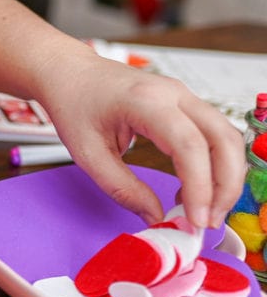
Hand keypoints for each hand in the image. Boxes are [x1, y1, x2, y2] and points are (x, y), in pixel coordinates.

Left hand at [39, 54, 242, 227]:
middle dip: (225, 186)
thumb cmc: (74, 104)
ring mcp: (184, 96)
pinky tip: (193, 190)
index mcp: (145, 101)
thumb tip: (156, 218)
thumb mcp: (87, 154)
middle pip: (223, 140)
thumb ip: (122, 189)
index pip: (189, 145)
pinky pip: (214, 136)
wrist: (70, 74)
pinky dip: (214, 165)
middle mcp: (174, 94)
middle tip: (208, 222)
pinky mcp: (186, 105)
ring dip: (225, 177)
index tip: (196, 220)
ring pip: (227, 137)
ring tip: (204, 211)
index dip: (200, 186)